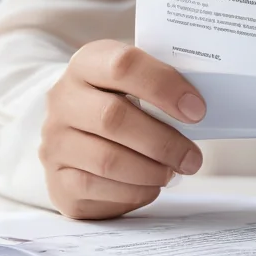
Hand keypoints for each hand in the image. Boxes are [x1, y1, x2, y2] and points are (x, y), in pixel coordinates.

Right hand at [40, 40, 206, 219]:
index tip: (197, 110)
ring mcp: (55, 140)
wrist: (78, 132)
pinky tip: (150, 185)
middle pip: (113, 118)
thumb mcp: (138, 83)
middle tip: (193, 157)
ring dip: (152, 170)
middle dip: (163, 142)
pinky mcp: (56, 179)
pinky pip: (96, 188)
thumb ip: (163, 87)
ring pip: (107, 160)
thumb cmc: (122, 103)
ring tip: (174, 171)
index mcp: (88, 63)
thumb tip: (200, 108)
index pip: (123, 65)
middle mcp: (63, 99)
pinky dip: (133, 191)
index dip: (164, 87)